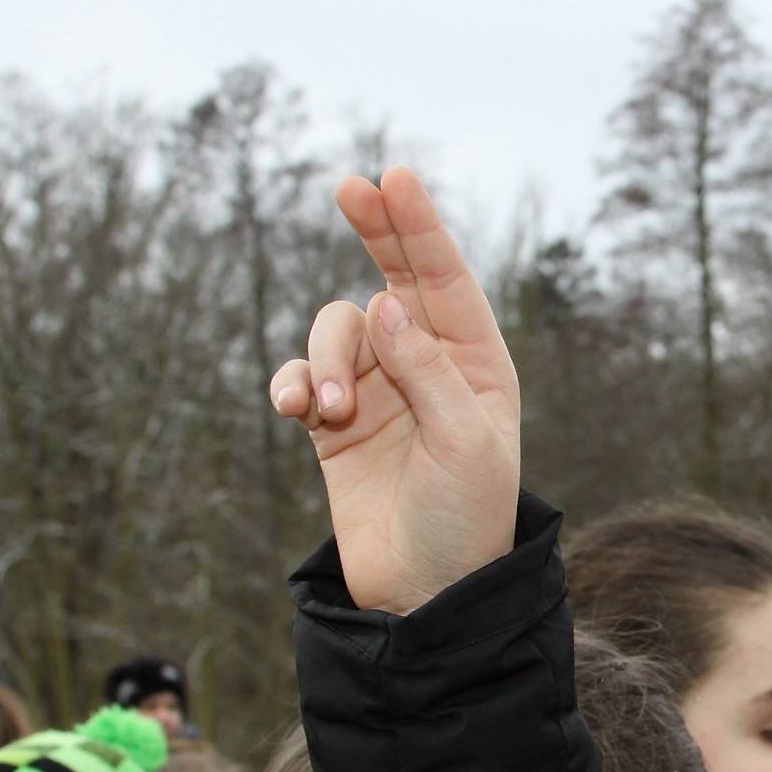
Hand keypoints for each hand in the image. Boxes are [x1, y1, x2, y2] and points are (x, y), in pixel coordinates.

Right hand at [270, 167, 520, 613]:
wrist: (424, 593)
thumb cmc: (464, 519)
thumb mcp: (463, 443)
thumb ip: (426, 372)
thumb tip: (384, 305)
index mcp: (476, 365)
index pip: (445, 280)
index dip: (420, 228)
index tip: (396, 178)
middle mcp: (427, 368)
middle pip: (393, 278)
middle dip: (376, 233)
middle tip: (351, 187)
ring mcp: (378, 392)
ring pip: (336, 331)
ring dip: (325, 358)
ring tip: (332, 410)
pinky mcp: (333, 425)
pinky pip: (302, 377)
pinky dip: (294, 383)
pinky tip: (298, 410)